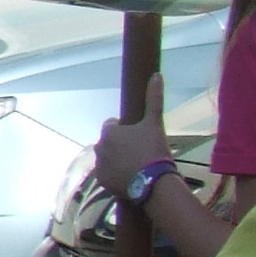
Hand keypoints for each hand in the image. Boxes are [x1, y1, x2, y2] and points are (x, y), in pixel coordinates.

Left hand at [94, 75, 170, 195]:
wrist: (153, 181)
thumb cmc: (153, 149)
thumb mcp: (155, 123)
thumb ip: (154, 98)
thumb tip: (156, 75)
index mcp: (108, 132)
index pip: (112, 125)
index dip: (125, 129)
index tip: (138, 136)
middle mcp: (99, 148)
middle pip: (109, 143)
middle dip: (120, 145)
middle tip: (139, 152)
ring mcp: (99, 165)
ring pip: (108, 158)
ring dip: (117, 159)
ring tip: (136, 165)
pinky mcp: (102, 181)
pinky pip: (108, 174)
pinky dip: (116, 174)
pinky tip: (130, 176)